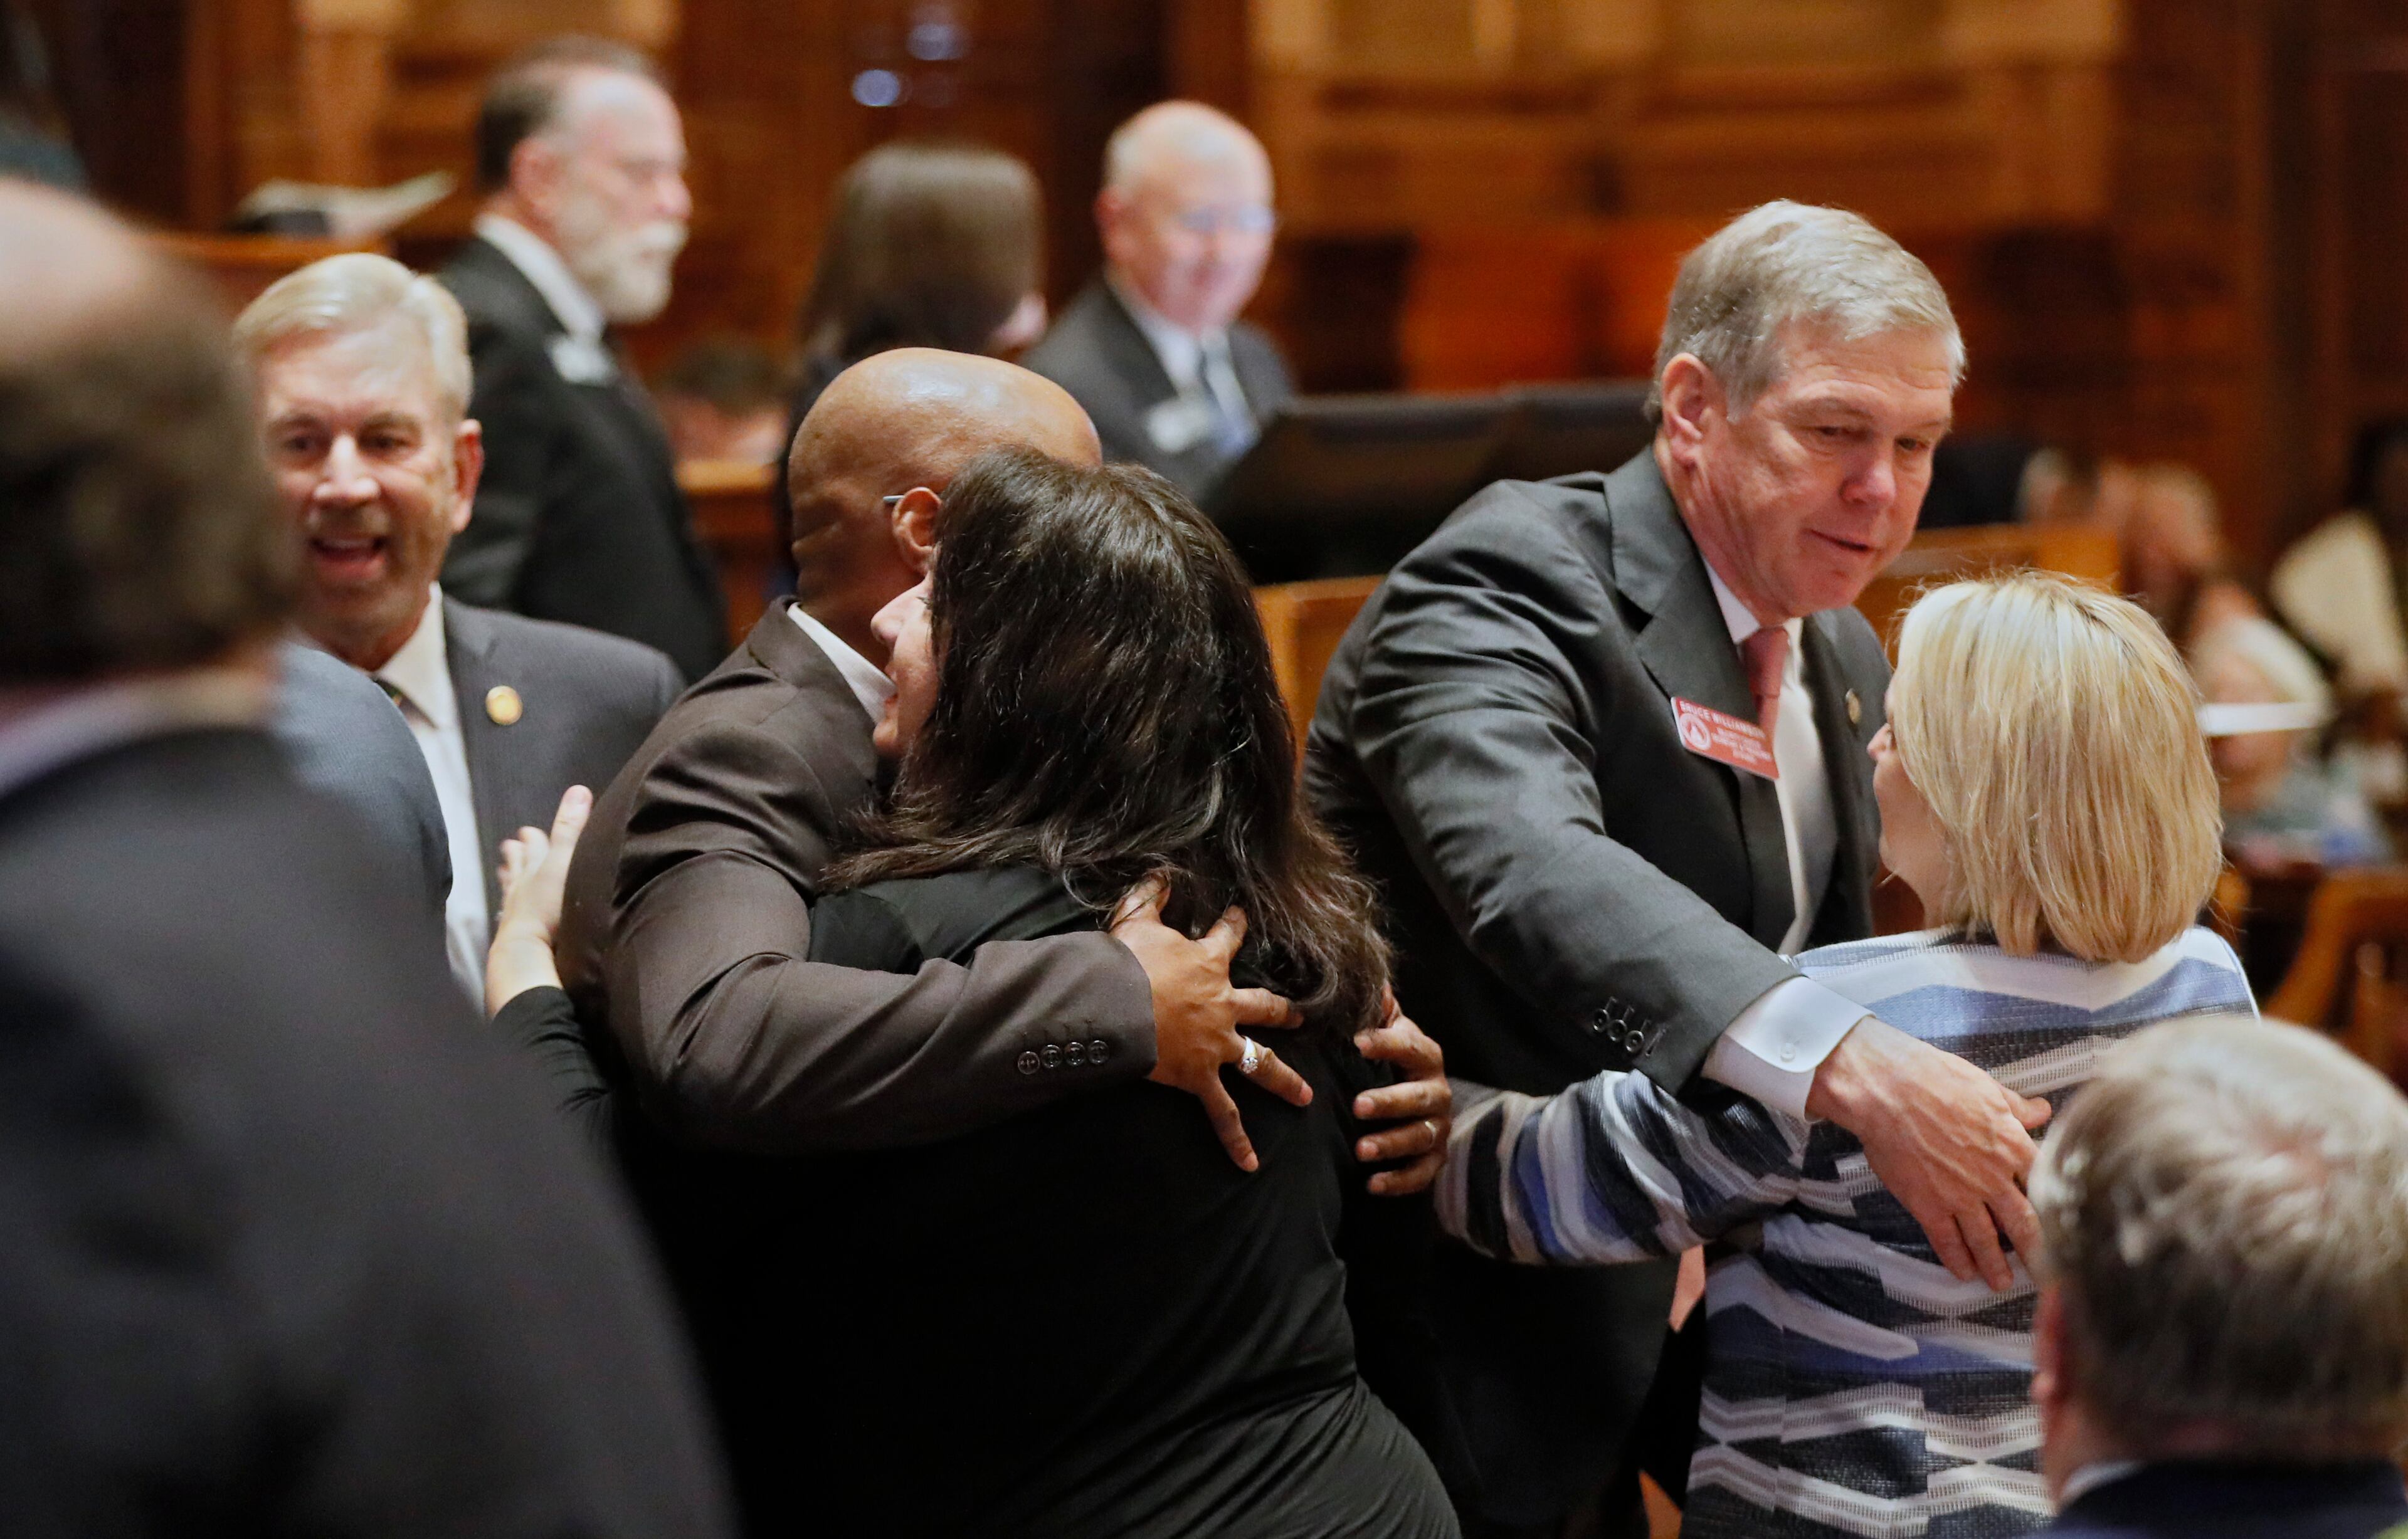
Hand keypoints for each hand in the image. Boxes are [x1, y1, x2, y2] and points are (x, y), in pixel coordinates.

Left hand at [484, 784, 590, 1016]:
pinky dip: (510, 910)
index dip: (534, 838)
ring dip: (510, 879)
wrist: (527, 952)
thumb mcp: (567, 861)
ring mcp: (516, 913)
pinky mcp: (515, 937)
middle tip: (511, 845)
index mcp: (536, 867)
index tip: (528, 830)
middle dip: (518, 855)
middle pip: (519, 867)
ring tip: (504, 872)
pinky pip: (511, 918)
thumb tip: (579, 790)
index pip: (535, 847)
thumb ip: (572, 829)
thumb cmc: (550, 905)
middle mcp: (522, 887)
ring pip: (512, 890)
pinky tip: (506, 914)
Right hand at [1112, 878, 1308, 1171]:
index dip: (1235, 926)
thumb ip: (1151, 896)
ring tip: (1305, 1096)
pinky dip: (1235, 1140)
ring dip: (1285, 1081)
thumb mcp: (1136, 919)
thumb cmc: (1125, 961)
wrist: (1115, 1004)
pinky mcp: (1200, 1076)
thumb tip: (1161, 872)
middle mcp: (1224, 1005)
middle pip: (1266, 1007)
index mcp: (1209, 964)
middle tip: (1304, 1019)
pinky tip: (1250, 1164)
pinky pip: (1222, 1114)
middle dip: (1286, 1013)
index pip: (1229, 938)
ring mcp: (1217, 1044)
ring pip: (1261, 1064)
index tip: (1243, 917)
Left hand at [1350, 989, 1451, 1195]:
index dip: (1387, 1044)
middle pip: (1421, 1097)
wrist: (1409, 1099)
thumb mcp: (1383, 1031)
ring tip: (1360, 1150)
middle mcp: (1438, 1092)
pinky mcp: (1434, 1160)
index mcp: (1426, 1057)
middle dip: (1391, 1102)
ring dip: (1392, 1144)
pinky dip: (1399, 1181)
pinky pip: (1422, 1175)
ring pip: (1421, 1137)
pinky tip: (1372, 1184)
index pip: (1411, 1047)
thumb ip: (1376, 1008)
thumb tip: (1371, 978)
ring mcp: (1438, 1127)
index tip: (1357, 1043)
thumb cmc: (1388, 1061)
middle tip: (1358, 1105)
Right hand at [1806, 1015, 2051, 1289]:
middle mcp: (1993, 1178)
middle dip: (2037, 1253)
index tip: (2064, 1226)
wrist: (1888, 1091)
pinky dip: (1957, 1260)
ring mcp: (1960, 1195)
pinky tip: (1963, 1272)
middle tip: (2046, 1272)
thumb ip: (2016, 1107)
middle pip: (2025, 1224)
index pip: (2046, 1186)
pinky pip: (1947, 1241)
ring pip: (1987, 1241)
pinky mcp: (1928, 1205)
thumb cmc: (1934, 1080)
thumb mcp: (1986, 1087)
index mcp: (2012, 1146)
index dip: (2057, 1209)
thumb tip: (2041, 1111)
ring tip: (2002, 1282)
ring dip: (1997, 1266)